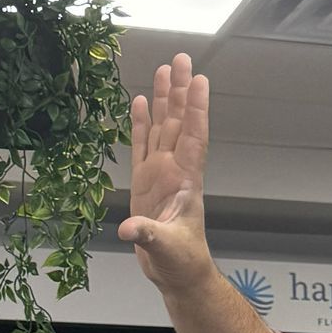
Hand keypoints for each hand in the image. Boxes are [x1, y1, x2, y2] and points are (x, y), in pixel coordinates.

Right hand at [118, 53, 211, 293]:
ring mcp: (160, 173)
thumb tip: (130, 230)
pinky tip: (139, 101)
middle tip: (182, 58)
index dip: (197, 109)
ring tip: (165, 69)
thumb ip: (149, 236)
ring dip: (164, 100)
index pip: (194, 137)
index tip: (200, 81)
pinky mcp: (145, 181)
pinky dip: (141, 123)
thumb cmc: (180, 262)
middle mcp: (175, 170)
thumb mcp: (166, 249)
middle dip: (181, 91)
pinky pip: (142, 144)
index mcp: (186, 181)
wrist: (176, 273)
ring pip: (163, 127)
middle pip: (179, 122)